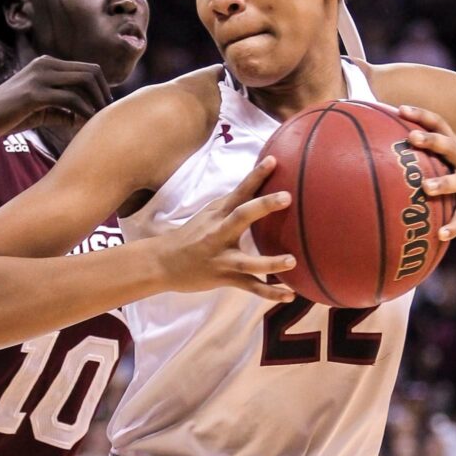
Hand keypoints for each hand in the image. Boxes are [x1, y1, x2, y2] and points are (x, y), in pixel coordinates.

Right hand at [0, 56, 112, 138]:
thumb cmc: (10, 115)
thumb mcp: (41, 109)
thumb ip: (62, 110)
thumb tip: (82, 118)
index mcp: (48, 64)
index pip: (87, 69)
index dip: (102, 89)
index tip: (105, 109)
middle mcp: (46, 64)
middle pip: (91, 72)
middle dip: (104, 94)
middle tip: (107, 116)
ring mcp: (40, 77)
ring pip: (85, 81)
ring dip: (97, 103)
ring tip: (99, 121)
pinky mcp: (35, 94)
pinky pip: (71, 100)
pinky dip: (83, 112)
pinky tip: (84, 125)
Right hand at [158, 157, 296, 301]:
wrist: (163, 262)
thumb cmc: (192, 235)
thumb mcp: (209, 215)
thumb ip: (232, 203)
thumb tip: (259, 182)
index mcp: (218, 214)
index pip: (240, 191)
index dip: (256, 175)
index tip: (274, 160)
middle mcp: (220, 233)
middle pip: (242, 216)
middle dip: (264, 206)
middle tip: (287, 197)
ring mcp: (222, 258)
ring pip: (248, 261)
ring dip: (270, 263)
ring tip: (292, 261)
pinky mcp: (225, 278)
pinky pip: (251, 287)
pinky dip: (270, 292)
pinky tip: (290, 294)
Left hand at [398, 106, 455, 241]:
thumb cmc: (455, 182)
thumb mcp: (442, 166)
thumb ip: (419, 158)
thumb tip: (376, 149)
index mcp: (455, 148)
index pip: (440, 125)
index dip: (422, 115)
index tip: (401, 109)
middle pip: (450, 146)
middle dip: (432, 141)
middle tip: (411, 137)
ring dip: (443, 183)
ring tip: (427, 188)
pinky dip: (453, 226)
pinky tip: (441, 234)